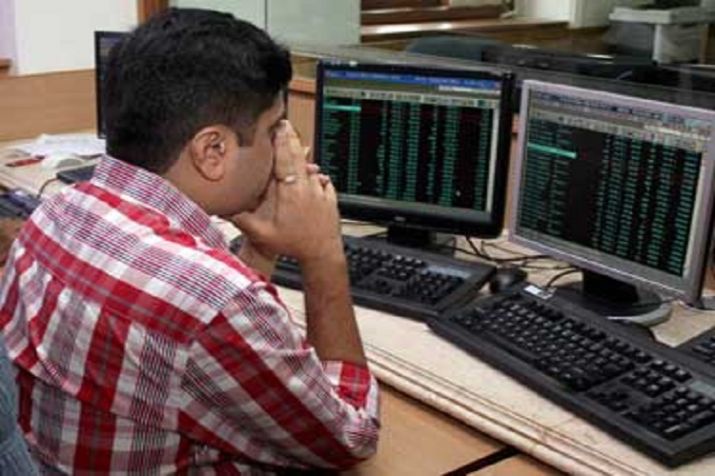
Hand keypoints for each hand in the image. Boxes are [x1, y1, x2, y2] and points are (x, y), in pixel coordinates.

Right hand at [231, 121, 341, 263]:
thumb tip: (225, 212)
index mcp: (289, 192)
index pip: (284, 160)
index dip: (281, 142)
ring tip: (299, 143)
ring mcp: (319, 192)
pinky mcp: (330, 199)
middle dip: (292, 139)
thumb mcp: (263, 236)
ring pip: (311, 168)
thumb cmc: (294, 246)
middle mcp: (306, 188)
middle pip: (298, 157)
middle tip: (286, 126)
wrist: (322, 254)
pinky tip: (315, 173)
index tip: (278, 128)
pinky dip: (318, 175)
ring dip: (304, 156)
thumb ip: (244, 222)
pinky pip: (324, 181)